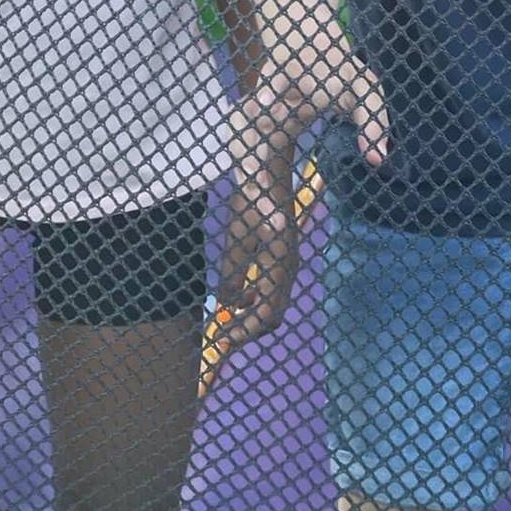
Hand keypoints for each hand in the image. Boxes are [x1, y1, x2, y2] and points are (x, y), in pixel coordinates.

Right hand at [215, 47, 388, 352]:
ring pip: (243, 230)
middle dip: (246, 272)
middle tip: (249, 325)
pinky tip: (246, 297)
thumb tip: (379, 159)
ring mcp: (251, 169)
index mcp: (261, 128)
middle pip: (245, 218)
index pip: (256, 176)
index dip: (263, 208)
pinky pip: (252, 225)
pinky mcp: (260, 178)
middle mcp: (248, 154)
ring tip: (240, 328)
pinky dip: (250, 261)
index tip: (273, 234)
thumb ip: (371, 115)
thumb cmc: (328, 62)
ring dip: (242, 276)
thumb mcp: (358, 80)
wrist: (297, 44)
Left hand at [215, 169, 302, 350]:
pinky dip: (256, 301)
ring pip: (274, 304)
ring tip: (227, 321)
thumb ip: (233, 270)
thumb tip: (227, 303)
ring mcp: (288, 263)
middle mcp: (289, 268)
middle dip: (248, 329)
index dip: (244, 330)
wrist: (266, 170)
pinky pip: (272, 290)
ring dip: (252, 317)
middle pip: (273, 314)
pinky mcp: (283, 257)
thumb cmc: (251, 198)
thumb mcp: (237, 235)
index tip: (221, 340)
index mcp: (280, 264)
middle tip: (221, 336)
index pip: (265, 312)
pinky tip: (239, 298)